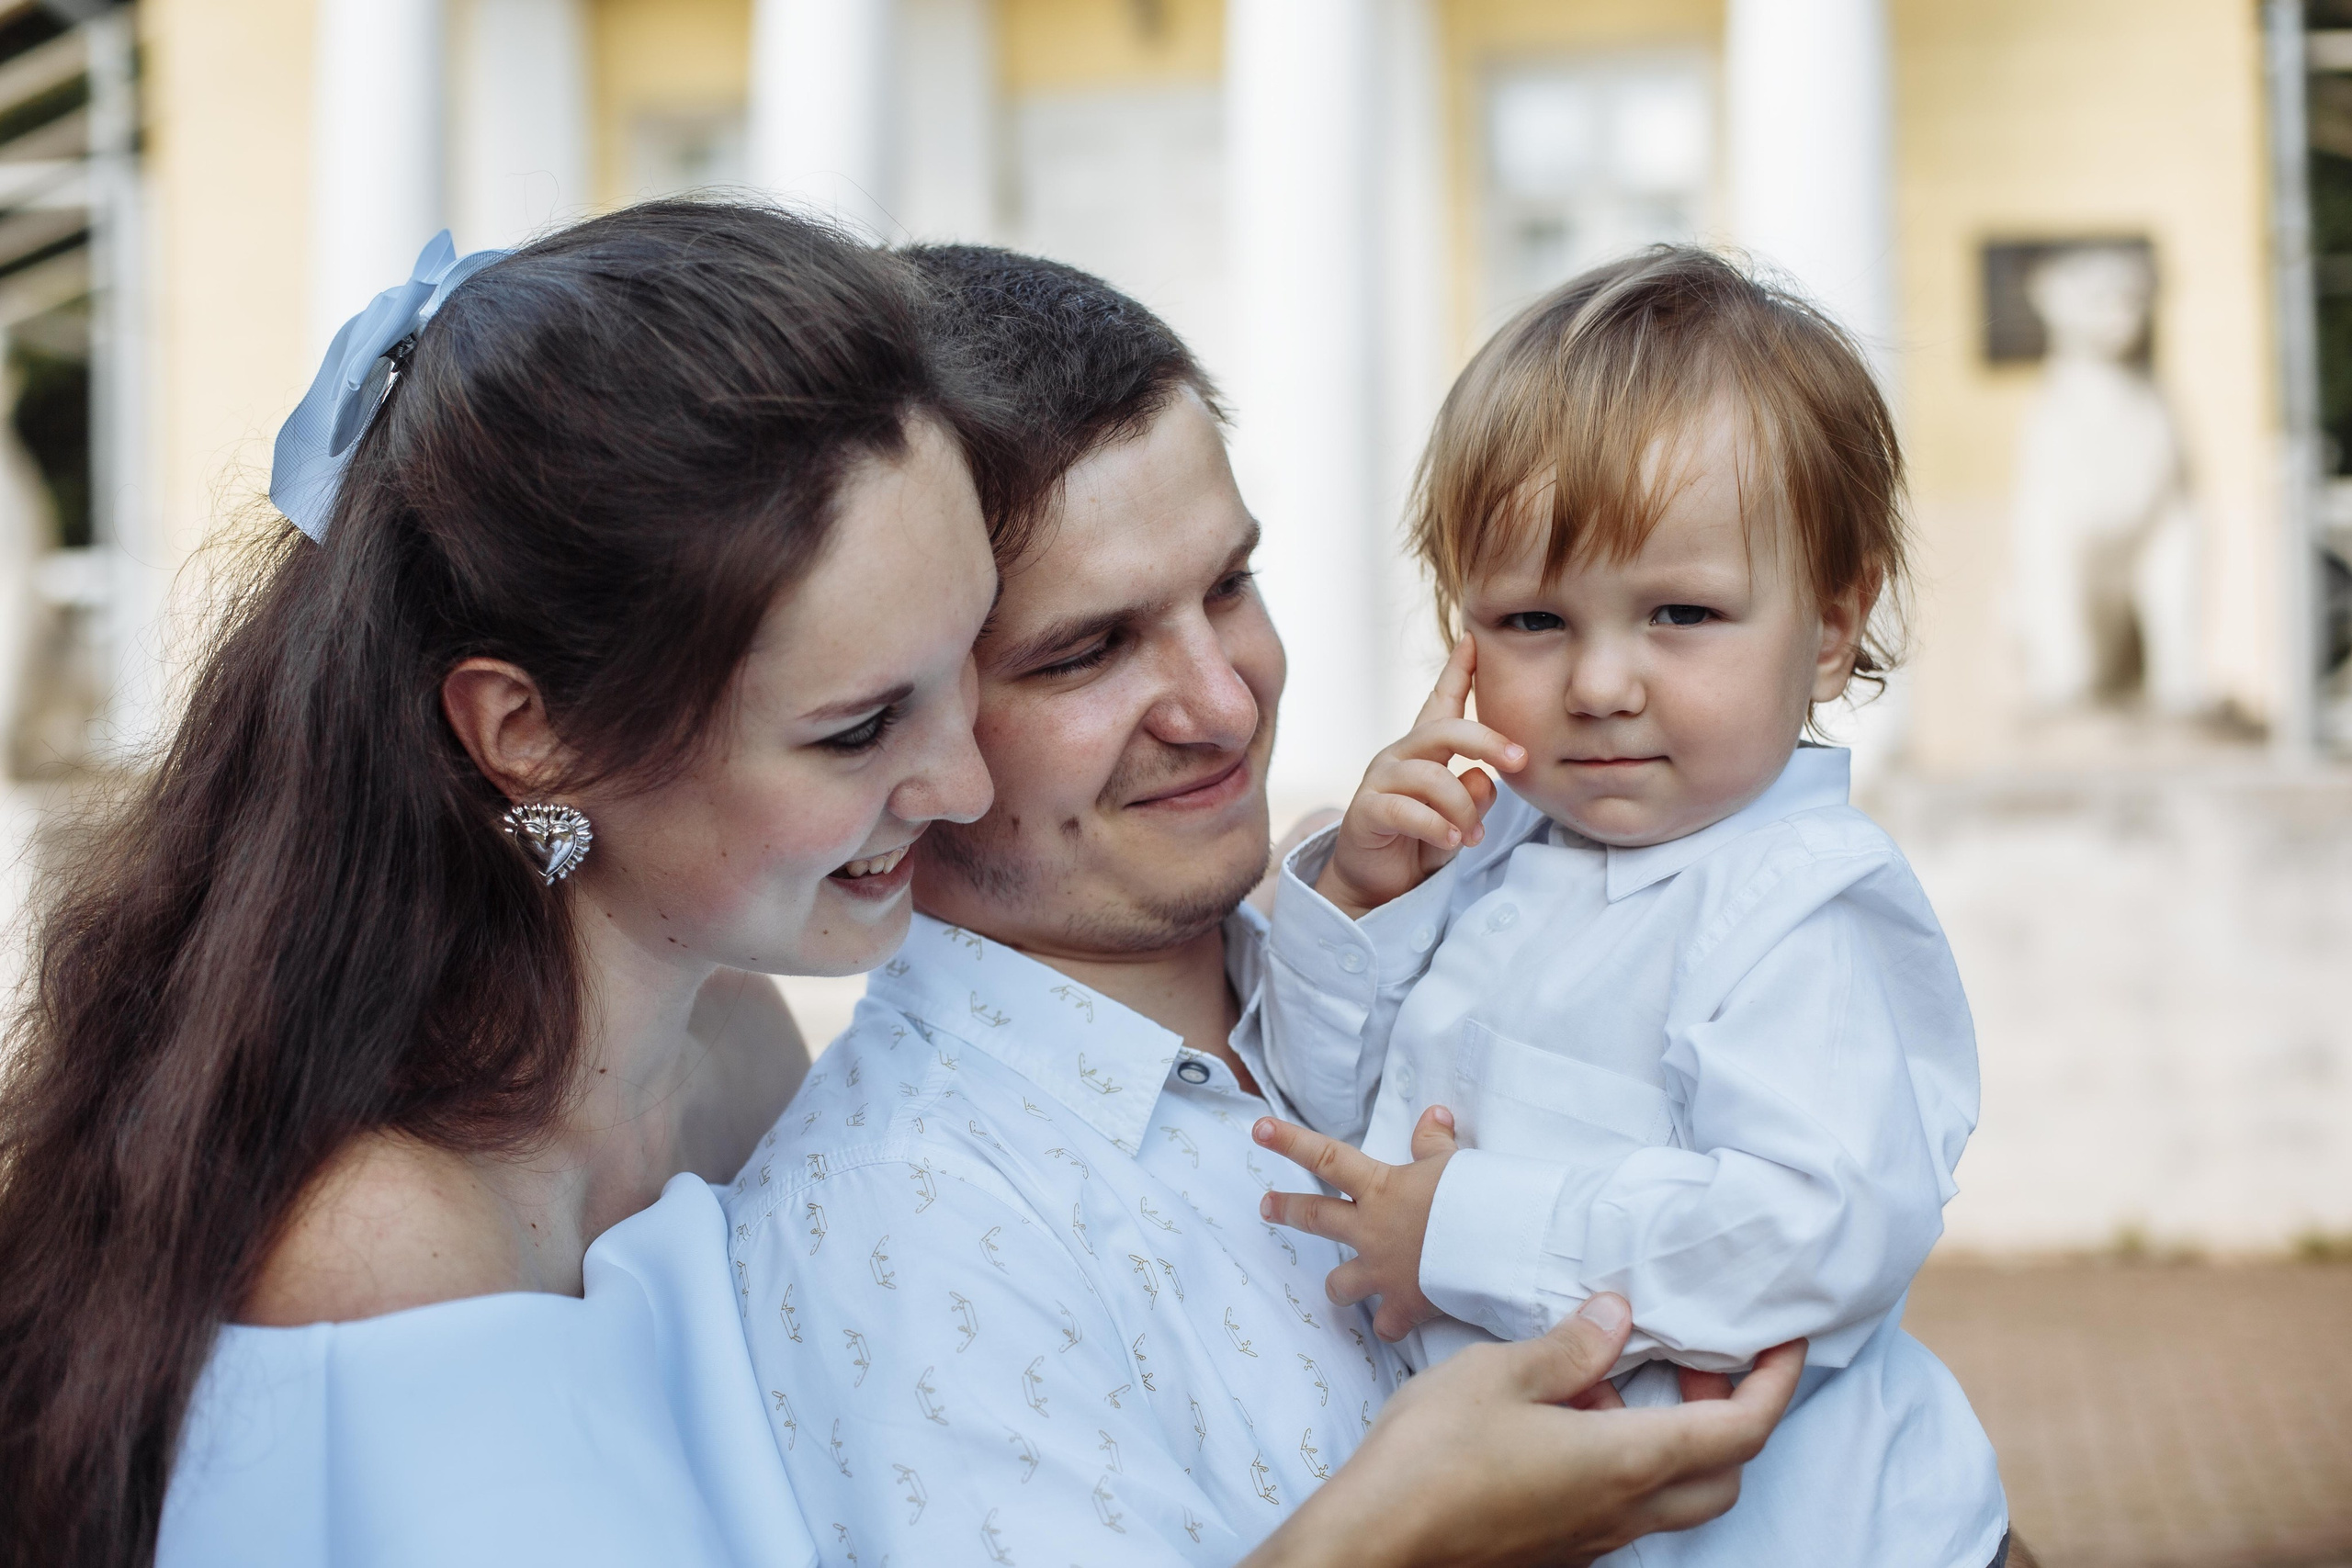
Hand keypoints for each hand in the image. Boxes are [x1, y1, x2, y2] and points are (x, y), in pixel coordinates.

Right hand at [1240, 1298, 1807, 1567]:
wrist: (1376, 1540)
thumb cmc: (1430, 1456)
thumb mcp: (1497, 1373)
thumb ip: (1570, 1346)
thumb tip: (1617, 1315)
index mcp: (1627, 1461)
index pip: (1742, 1428)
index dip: (1777, 1380)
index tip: (1785, 1337)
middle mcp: (1626, 1509)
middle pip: (1726, 1472)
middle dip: (1736, 1412)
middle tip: (1704, 1356)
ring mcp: (1595, 1536)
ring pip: (1679, 1494)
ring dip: (1679, 1436)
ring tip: (1621, 1377)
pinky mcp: (1562, 1547)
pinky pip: (1628, 1505)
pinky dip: (1631, 1458)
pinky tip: (1572, 1416)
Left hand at [1255, 1107, 1457, 1341]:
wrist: (1495, 1249)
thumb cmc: (1475, 1199)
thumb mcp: (1452, 1163)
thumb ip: (1434, 1142)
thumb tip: (1434, 1113)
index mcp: (1380, 1189)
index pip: (1326, 1158)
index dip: (1290, 1141)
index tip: (1258, 1130)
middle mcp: (1371, 1230)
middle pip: (1316, 1217)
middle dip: (1287, 1210)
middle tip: (1265, 1207)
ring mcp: (1383, 1272)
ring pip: (1340, 1285)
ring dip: (1340, 1286)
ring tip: (1340, 1287)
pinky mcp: (1404, 1307)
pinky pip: (1385, 1327)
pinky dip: (1390, 1326)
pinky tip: (1394, 1325)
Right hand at [1315, 639, 1525, 918]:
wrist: (1378, 885)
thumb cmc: (1422, 843)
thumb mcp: (1461, 819)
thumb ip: (1476, 799)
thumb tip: (1482, 778)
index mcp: (1425, 751)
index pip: (1442, 702)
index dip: (1458, 671)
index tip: (1474, 640)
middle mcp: (1400, 756)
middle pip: (1444, 729)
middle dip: (1487, 740)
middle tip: (1520, 760)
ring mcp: (1380, 780)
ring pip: (1431, 777)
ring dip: (1462, 808)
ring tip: (1473, 837)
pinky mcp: (1366, 811)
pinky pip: (1407, 810)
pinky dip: (1437, 826)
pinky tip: (1454, 840)